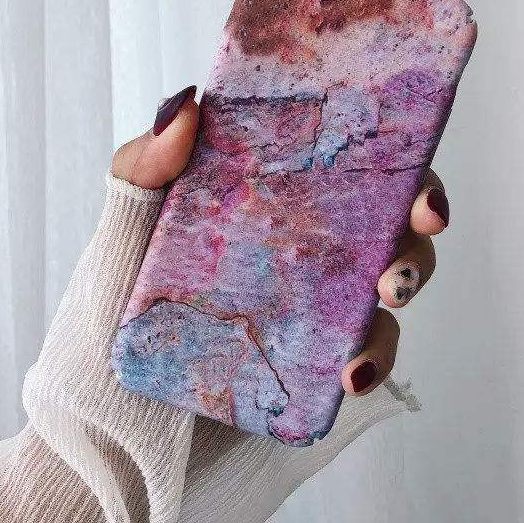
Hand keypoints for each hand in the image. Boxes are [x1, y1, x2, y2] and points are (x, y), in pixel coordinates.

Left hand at [112, 86, 445, 398]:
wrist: (106, 416)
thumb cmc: (109, 313)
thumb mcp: (125, 230)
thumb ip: (145, 167)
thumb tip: (188, 106)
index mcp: (269, 204)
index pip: (343, 169)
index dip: (391, 164)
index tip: (413, 176)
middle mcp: (301, 251)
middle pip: (384, 226)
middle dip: (413, 224)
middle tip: (417, 228)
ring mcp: (311, 309)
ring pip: (386, 287)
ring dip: (406, 284)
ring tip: (383, 297)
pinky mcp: (314, 365)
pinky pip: (366, 355)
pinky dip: (375, 359)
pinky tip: (354, 371)